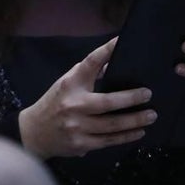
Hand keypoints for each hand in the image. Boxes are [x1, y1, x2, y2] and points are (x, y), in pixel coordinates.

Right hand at [18, 37, 156, 158]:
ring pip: (111, 125)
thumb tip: (115, 60)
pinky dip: (125, 137)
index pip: (90, 63)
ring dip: (134, 121)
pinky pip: (108, 141)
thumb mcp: (67, 83)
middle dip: (131, 99)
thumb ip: (88, 72)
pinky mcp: (80, 144)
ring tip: (151, 116)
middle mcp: (73, 105)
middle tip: (148, 94)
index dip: (106, 50)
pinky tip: (139, 132)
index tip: (122, 40)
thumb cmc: (56, 102)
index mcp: (70, 84)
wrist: (33, 132)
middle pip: (107, 102)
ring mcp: (76, 126)